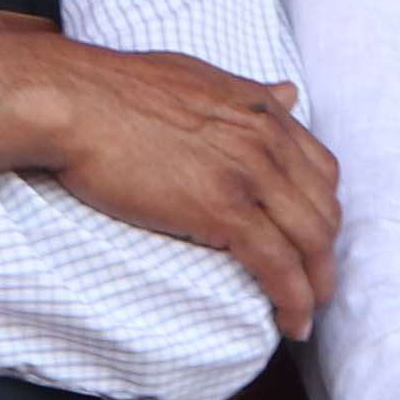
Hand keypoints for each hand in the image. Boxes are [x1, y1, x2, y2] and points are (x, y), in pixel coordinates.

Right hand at [0, 7, 340, 335]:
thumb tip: (290, 92)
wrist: (74, 103)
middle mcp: (267, 138)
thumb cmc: (117, 91)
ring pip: (309, 241)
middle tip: (314, 288)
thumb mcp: (200, 79)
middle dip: (325, 256)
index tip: (311, 241)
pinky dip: (294, 298)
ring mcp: (248, 173)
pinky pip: (277, 264)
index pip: (321, 170)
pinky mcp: (222, 208)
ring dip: (316, 286)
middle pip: (322, 210)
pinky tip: (291, 321)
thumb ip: (249, 94)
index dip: (322, 213)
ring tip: (305, 315)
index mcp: (262, 110)